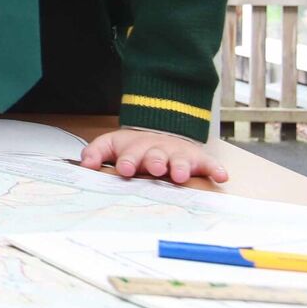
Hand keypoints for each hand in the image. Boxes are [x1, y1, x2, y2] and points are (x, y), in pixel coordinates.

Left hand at [80, 128, 230, 184]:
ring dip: (181, 167)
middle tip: (155, 168)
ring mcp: (178, 154)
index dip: (127, 160)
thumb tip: (85, 164)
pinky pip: (208, 163)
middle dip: (155, 162)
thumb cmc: (135, 147)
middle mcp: (158, 151)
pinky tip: (222, 176)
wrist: (160, 131)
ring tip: (180, 176)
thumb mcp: (112, 145)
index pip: (130, 154)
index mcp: (136, 149)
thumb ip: (96, 152)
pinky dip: (216, 169)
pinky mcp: (196, 158)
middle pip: (156, 156)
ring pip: (180, 160)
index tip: (125, 168)